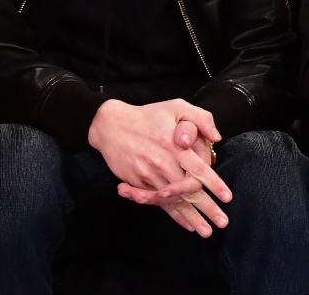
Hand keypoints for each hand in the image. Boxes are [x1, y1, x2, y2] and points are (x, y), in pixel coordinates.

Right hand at [118, 118, 229, 235]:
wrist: (110, 124)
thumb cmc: (146, 116)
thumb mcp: (175, 107)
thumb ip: (200, 118)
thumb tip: (217, 137)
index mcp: (174, 145)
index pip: (199, 169)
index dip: (214, 184)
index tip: (227, 197)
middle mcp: (162, 162)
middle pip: (189, 190)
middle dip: (208, 208)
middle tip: (223, 222)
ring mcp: (149, 174)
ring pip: (174, 200)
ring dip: (191, 217)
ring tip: (205, 231)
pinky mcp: (138, 182)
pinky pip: (159, 201)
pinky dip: (172, 214)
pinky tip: (185, 223)